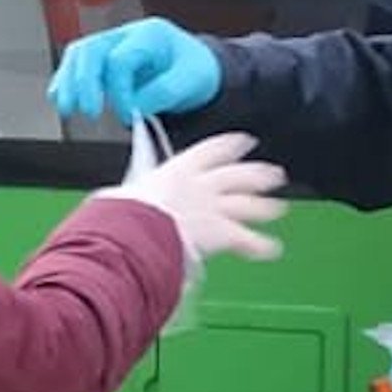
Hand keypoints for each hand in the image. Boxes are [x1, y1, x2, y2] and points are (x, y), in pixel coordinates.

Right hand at [49, 19, 221, 124]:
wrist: (196, 66)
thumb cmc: (195, 70)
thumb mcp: (191, 80)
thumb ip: (163, 92)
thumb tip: (133, 106)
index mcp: (150, 34)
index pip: (120, 60)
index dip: (120, 91)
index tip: (130, 114)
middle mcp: (125, 35)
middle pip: (91, 50)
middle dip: (84, 82)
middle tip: (89, 112)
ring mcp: (111, 45)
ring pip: (78, 55)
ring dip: (68, 82)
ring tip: (67, 108)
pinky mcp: (103, 60)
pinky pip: (76, 65)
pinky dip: (66, 82)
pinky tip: (63, 101)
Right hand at [107, 130, 286, 264]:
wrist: (138, 230)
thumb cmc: (125, 214)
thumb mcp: (124, 196)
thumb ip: (130, 197)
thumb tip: (114, 204)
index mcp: (178, 169)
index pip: (211, 151)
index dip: (230, 146)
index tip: (244, 142)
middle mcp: (202, 185)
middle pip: (237, 176)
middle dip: (257, 175)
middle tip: (273, 174)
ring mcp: (215, 208)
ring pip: (247, 205)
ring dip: (264, 207)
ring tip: (278, 208)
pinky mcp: (222, 233)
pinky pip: (246, 240)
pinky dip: (260, 246)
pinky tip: (271, 249)